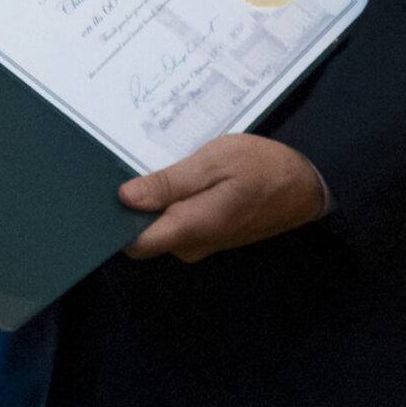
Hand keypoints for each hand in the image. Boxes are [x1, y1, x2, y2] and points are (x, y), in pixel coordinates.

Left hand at [119, 133, 326, 262]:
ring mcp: (201, 241)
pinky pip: (176, 222)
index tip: (98, 193)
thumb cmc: (262, 167)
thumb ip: (170, 182)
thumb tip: (125, 197)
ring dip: (151, 199)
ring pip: (159, 226)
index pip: (134, 243)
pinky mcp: (209, 233)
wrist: (307, 184)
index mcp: (190, 228)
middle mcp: (192, 244)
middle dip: (129, 204)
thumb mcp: (214, 162)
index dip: (113, 220)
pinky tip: (170, 174)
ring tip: (145, 162)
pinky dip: (168, 201)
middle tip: (121, 165)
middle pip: (143, 233)